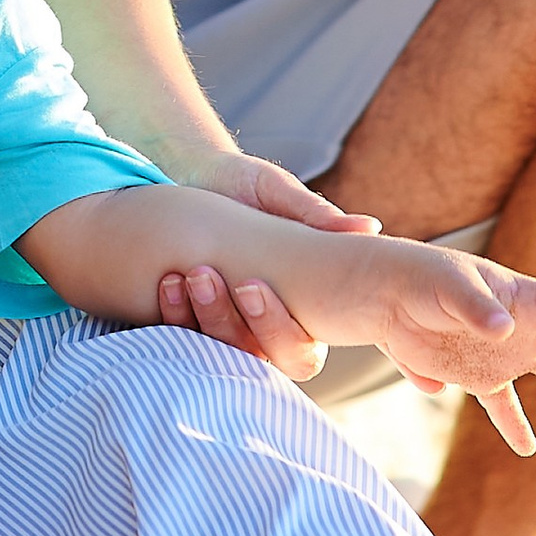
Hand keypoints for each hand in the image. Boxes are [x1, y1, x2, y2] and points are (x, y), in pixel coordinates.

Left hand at [151, 152, 379, 380]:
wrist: (192, 177)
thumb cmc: (242, 184)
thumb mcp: (275, 192)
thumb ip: (313, 214)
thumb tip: (370, 228)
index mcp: (298, 306)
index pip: (298, 350)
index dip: (275, 329)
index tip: (250, 287)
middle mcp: (262, 326)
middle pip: (253, 358)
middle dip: (225, 323)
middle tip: (201, 276)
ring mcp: (223, 326)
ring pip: (213, 353)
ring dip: (195, 320)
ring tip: (176, 279)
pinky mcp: (186, 321)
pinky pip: (179, 340)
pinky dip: (170, 316)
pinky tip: (166, 283)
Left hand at [316, 244, 535, 456]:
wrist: (379, 297)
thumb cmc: (415, 279)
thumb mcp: (445, 288)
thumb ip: (476, 309)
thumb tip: (505, 331)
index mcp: (522, 298)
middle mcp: (524, 325)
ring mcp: (505, 352)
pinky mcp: (478, 374)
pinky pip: (504, 404)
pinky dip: (513, 425)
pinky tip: (527, 449)